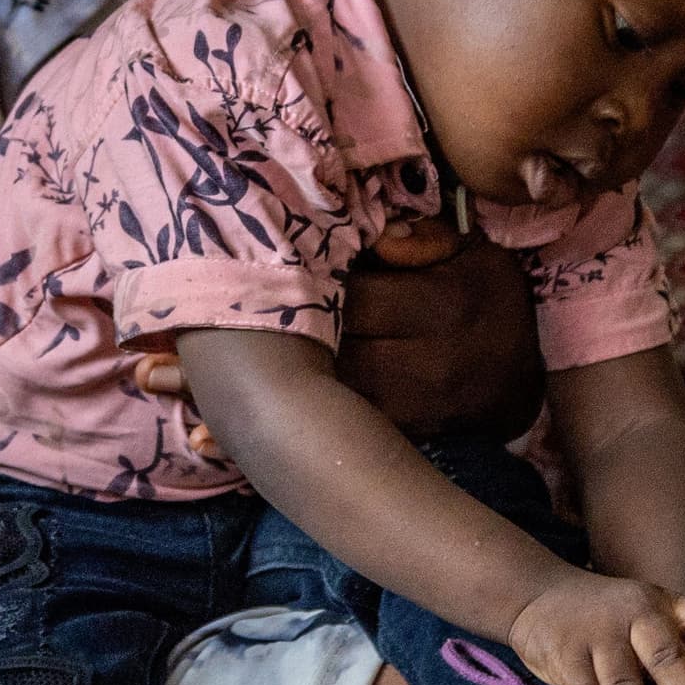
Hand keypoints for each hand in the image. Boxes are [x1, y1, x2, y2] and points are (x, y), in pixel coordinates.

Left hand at [134, 215, 544, 448]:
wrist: (538, 370)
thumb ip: (427, 239)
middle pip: (316, 360)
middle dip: (231, 356)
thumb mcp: (471, 250)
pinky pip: (329, 446)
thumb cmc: (483, 289)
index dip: (269, 299)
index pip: (349, 301)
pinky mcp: (407, 440)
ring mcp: (423, 408)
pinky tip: (204, 440)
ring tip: (156, 388)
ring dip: (232, 405)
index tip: (194, 289)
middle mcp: (436, 362)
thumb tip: (386, 238)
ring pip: (315, 409)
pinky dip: (266, 444)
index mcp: (447, 301)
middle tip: (146, 357)